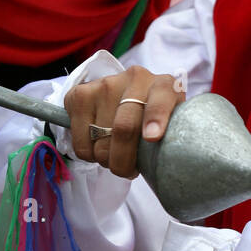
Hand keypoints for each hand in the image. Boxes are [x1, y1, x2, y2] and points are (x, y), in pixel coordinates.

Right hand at [63, 67, 183, 175]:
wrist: (124, 93)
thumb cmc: (152, 116)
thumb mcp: (171, 121)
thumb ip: (171, 135)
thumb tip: (166, 163)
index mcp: (164, 85)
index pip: (161, 98)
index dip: (156, 118)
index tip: (152, 137)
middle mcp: (134, 79)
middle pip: (124, 127)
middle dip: (124, 161)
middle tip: (127, 171)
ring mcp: (105, 84)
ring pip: (100, 140)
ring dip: (106, 160)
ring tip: (114, 155)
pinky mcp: (79, 95)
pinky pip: (81, 143)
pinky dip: (90, 155)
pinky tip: (99, 146)